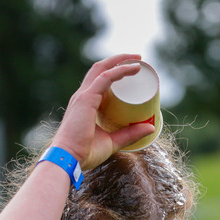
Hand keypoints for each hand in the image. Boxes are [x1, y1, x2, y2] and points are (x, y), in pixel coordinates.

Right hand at [51, 54, 157, 171]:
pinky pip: (105, 78)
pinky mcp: (86, 99)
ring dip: (121, 61)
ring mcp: (83, 96)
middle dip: (118, 61)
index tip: (132, 69)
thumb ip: (129, 134)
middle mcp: (82, 96)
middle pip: (100, 69)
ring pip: (102, 70)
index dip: (113, 71)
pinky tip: (133, 68)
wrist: (68, 159)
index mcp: (85, 103)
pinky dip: (119, 70)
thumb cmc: (85, 153)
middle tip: (138, 60)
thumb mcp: (112, 141)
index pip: (98, 80)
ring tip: (138, 60)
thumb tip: (151, 127)